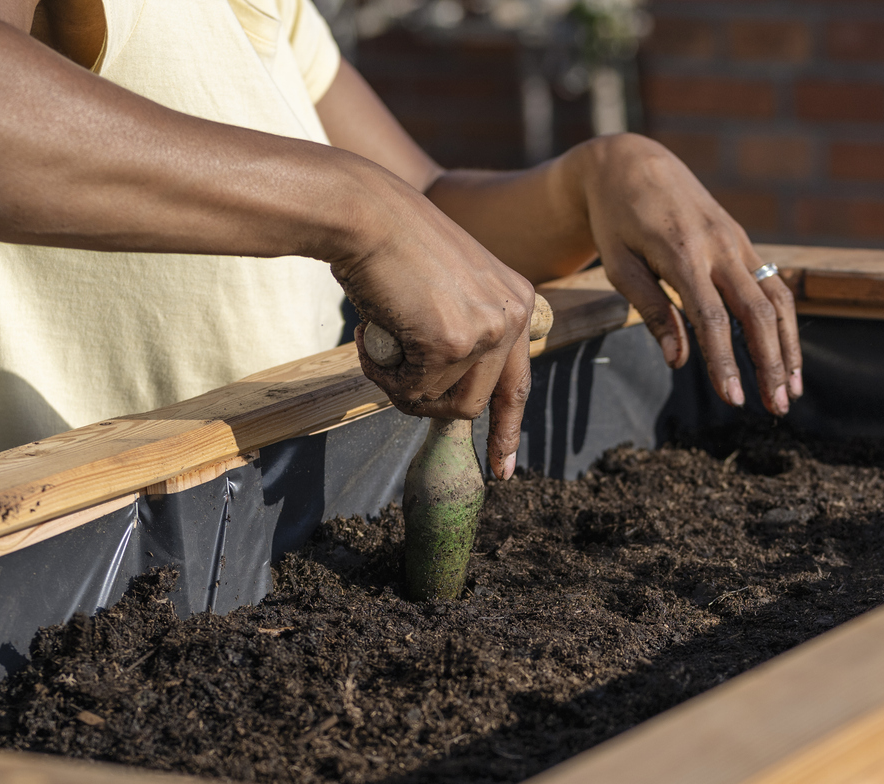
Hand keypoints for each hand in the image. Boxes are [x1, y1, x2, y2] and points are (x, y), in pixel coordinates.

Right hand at [335, 170, 539, 478]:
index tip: (504, 469)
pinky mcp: (451, 342)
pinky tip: (369, 335)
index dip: (507, 430)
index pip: (518, 384)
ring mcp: (486, 331)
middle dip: (428, 401)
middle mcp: (511, 316)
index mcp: (516, 300)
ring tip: (377, 344)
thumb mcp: (446, 289)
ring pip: (444, 404)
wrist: (365, 213)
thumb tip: (447, 394)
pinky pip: (412, 391)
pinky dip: (383, 374)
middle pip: (475, 404)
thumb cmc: (391, 247)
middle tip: (391, 373)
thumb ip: (461, 332)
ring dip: (402, 387)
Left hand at [563, 134, 801, 415]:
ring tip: (792, 391)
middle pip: (757, 313)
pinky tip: (786, 355)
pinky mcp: (743, 242)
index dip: (725, 362)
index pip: (712, 318)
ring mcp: (737, 242)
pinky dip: (784, 324)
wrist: (634, 163)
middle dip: (772, 364)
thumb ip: (651, 311)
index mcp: (683, 253)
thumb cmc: (617, 220)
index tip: (734, 400)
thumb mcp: (619, 265)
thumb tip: (678, 361)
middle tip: (779, 409)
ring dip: (789, 347)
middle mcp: (720, 246)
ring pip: (777, 300)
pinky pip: (773, 286)